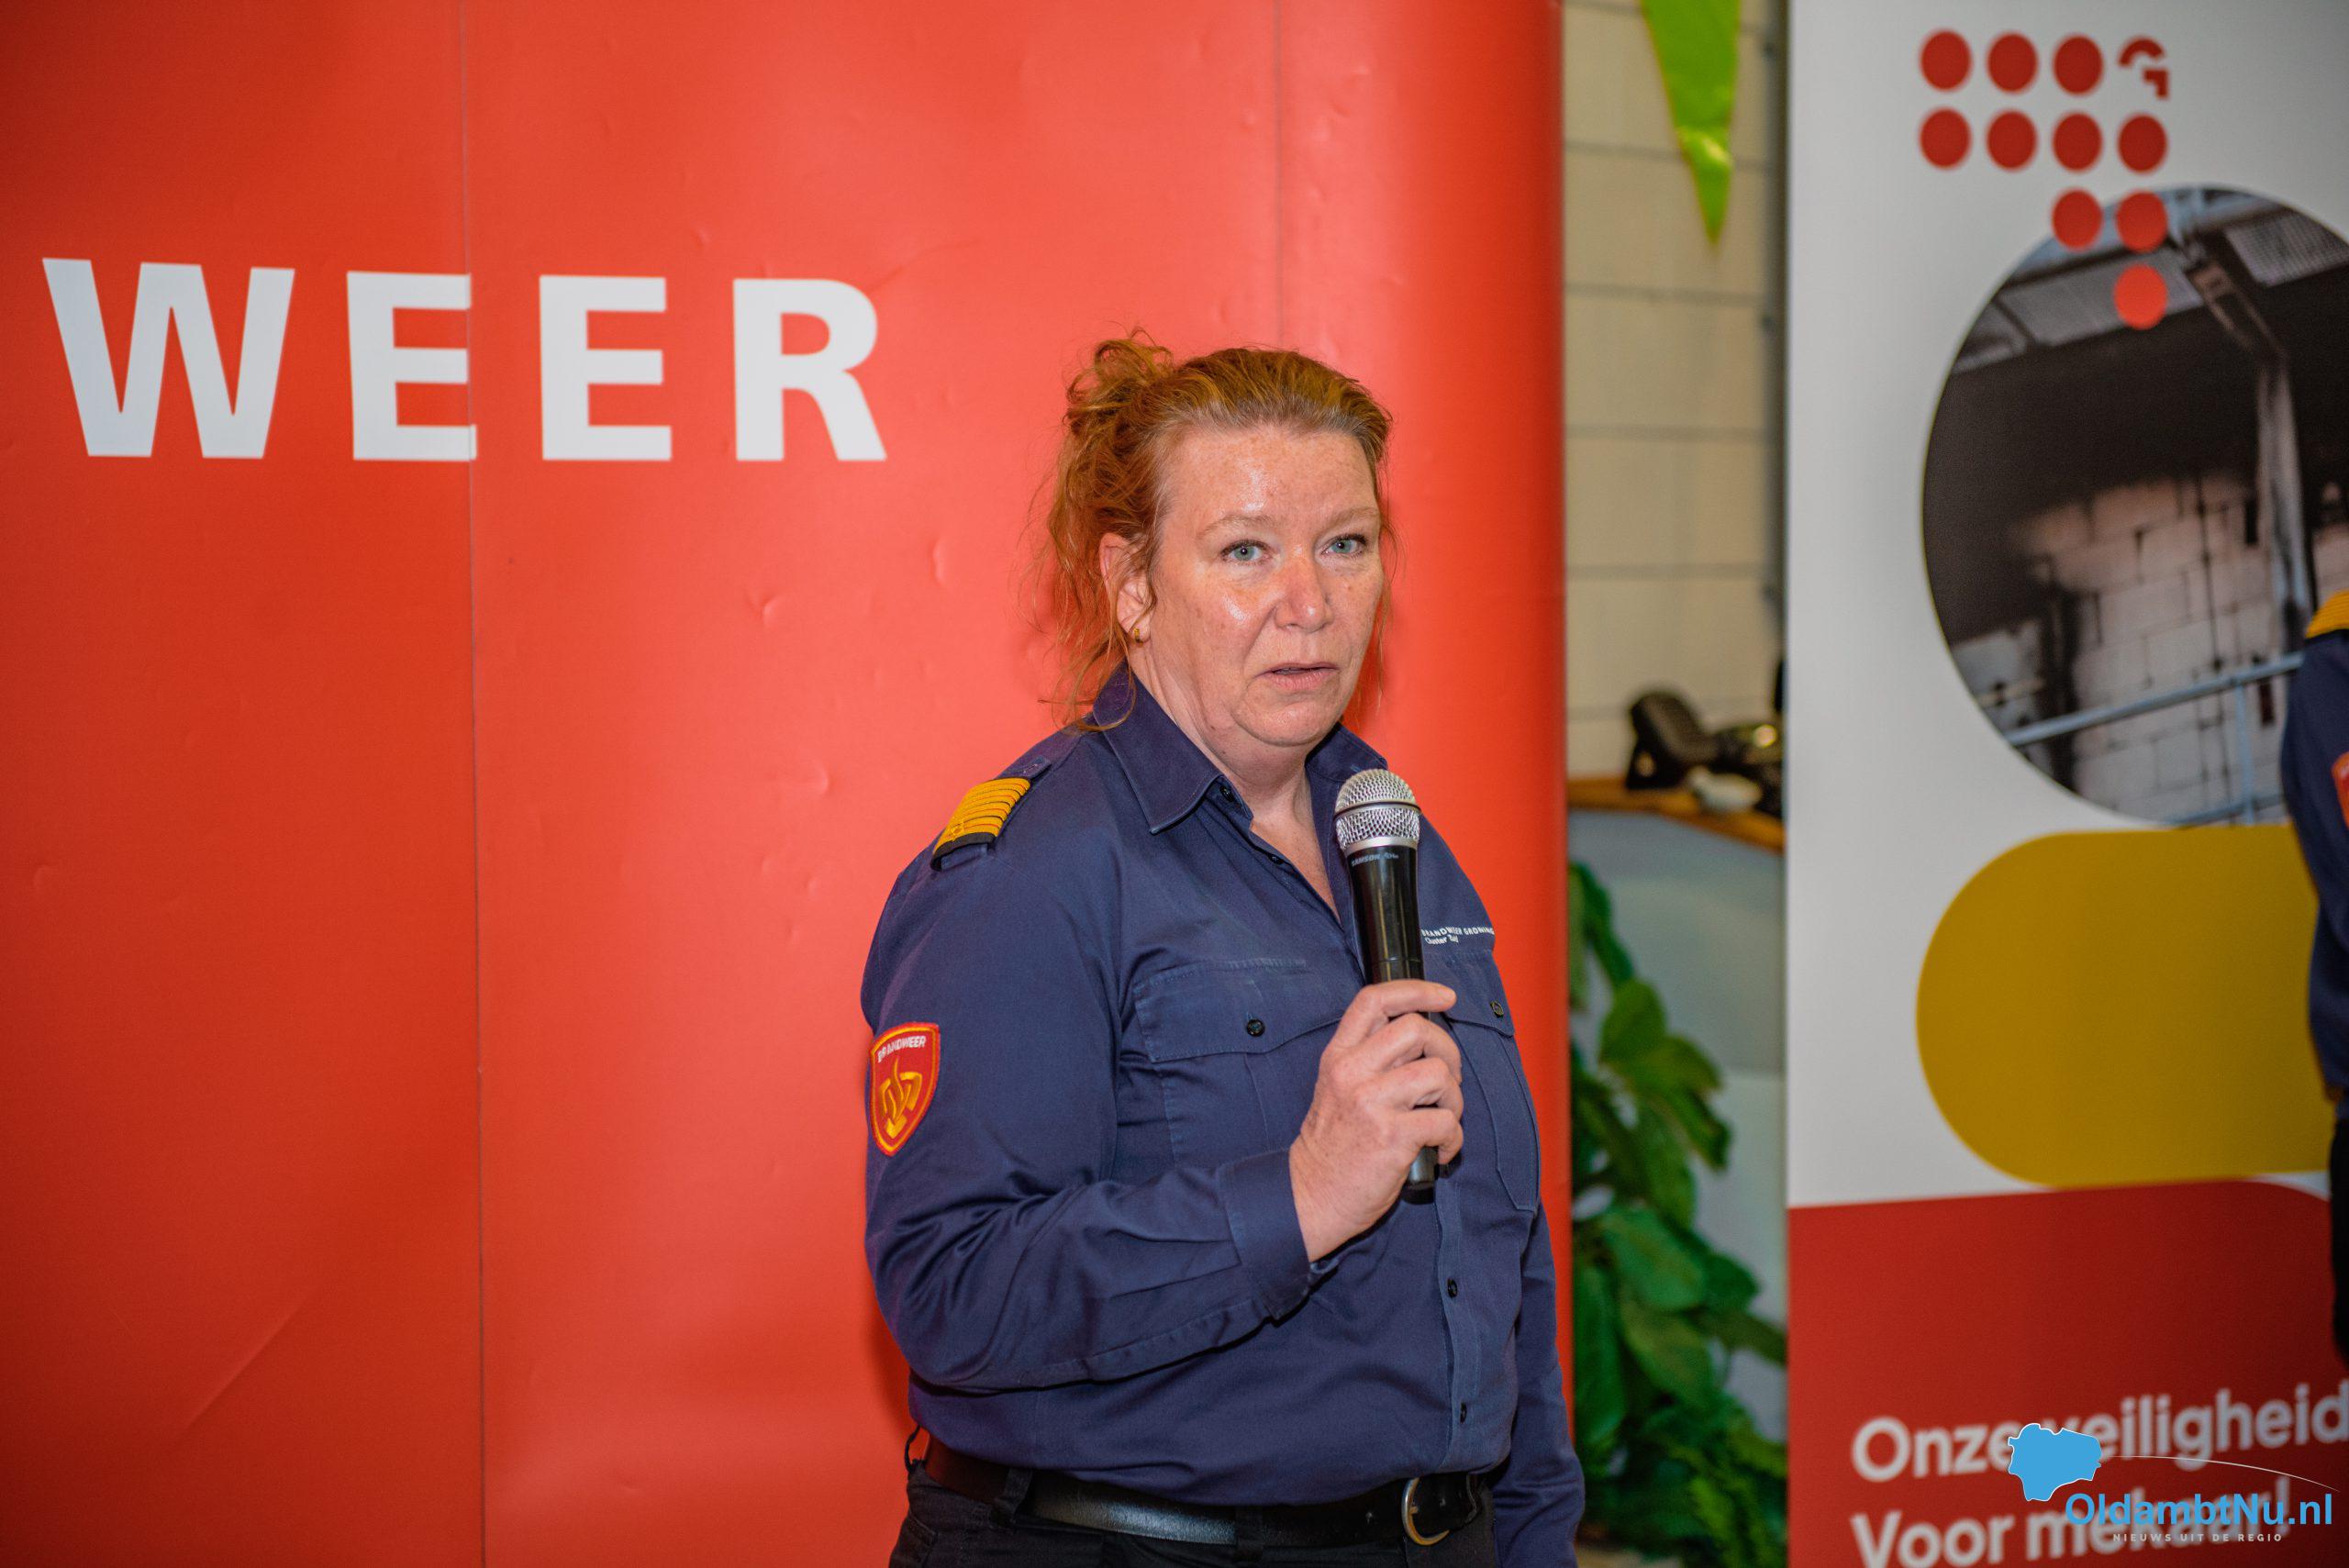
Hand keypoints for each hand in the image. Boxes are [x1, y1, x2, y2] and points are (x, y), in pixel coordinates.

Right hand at [1287, 979, 1462, 1260]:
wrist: (1311, 1195)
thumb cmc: (1333, 1144)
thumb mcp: (1337, 1087)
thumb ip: (1371, 1058)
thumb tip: (1423, 1039)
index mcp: (1338, 1056)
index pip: (1374, 1000)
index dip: (1416, 990)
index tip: (1445, 996)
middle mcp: (1352, 1072)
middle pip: (1417, 1029)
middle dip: (1448, 1050)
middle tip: (1446, 1079)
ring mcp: (1371, 1103)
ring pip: (1439, 1073)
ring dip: (1454, 1099)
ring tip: (1441, 1120)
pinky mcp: (1391, 1137)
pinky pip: (1446, 1122)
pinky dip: (1453, 1139)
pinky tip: (1439, 1150)